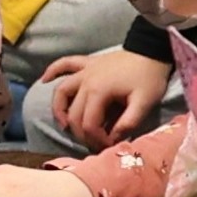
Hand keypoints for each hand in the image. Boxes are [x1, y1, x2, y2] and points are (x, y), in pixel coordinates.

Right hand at [37, 46, 171, 149]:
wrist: (153, 50)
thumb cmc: (150, 77)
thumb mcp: (145, 103)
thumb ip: (128, 124)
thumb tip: (113, 139)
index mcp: (99, 92)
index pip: (89, 124)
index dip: (97, 139)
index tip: (109, 146)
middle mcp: (85, 81)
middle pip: (74, 114)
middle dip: (82, 133)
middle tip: (94, 143)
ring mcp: (84, 71)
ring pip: (61, 92)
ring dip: (59, 110)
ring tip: (64, 125)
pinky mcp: (87, 62)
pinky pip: (64, 64)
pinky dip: (52, 71)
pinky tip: (44, 80)